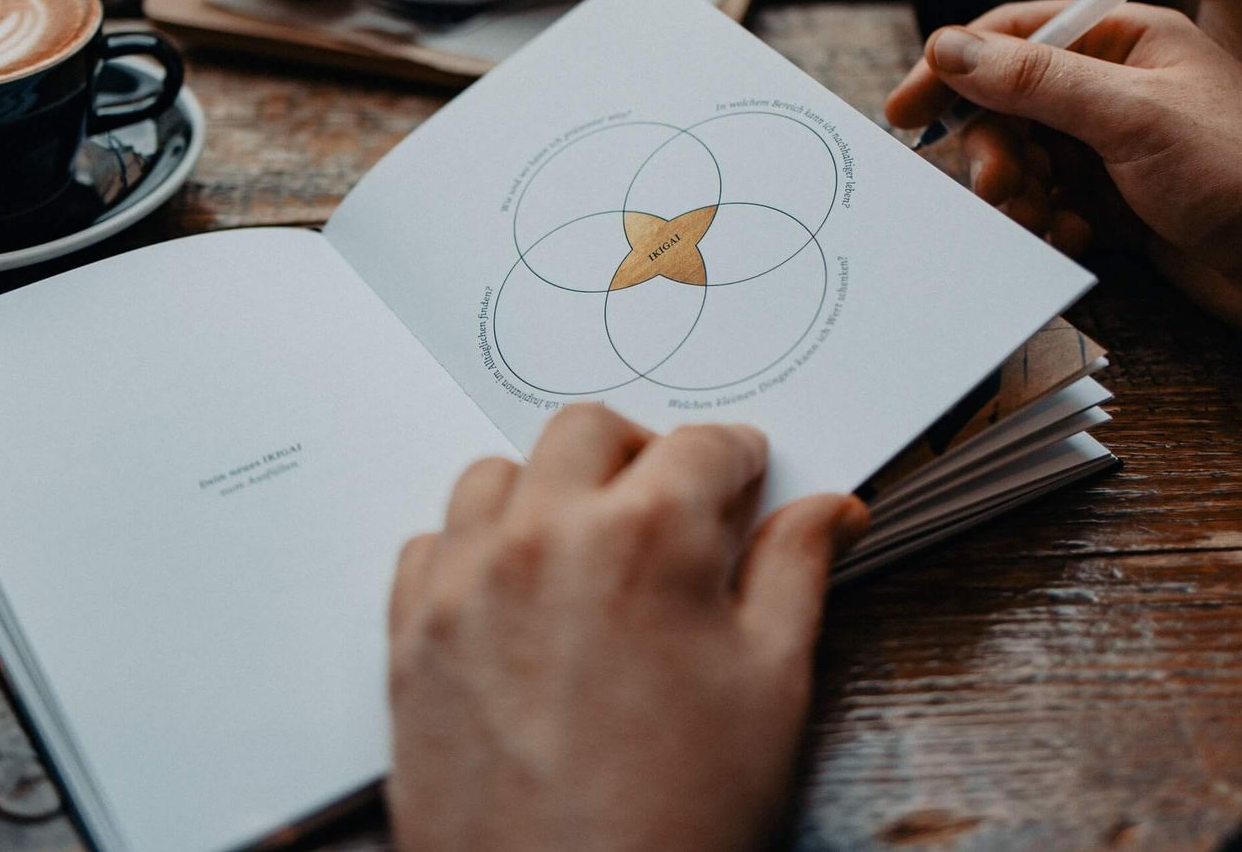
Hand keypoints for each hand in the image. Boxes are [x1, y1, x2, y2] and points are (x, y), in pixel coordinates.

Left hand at [387, 403, 869, 851]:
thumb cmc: (681, 812)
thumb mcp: (771, 688)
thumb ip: (796, 573)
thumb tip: (830, 507)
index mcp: (647, 537)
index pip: (700, 444)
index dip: (735, 460)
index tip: (743, 478)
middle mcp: (543, 537)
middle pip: (588, 431)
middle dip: (640, 454)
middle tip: (671, 507)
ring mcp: (464, 582)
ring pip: (497, 475)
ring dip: (548, 492)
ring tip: (588, 549)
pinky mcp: (411, 634)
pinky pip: (432, 546)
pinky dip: (474, 551)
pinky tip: (516, 598)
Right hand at [885, 1, 1241, 346]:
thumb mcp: (1135, 118)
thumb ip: (1037, 82)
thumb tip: (952, 47)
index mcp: (1128, 42)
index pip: (1017, 38)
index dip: (955, 69)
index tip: (908, 109)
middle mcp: (1121, 91)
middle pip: (1012, 106)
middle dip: (992, 146)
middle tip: (995, 184)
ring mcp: (1123, 152)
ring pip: (1029, 161)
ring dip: (1017, 191)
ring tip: (1036, 217)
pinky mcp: (1128, 209)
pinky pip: (1055, 207)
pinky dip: (1047, 223)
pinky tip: (1069, 237)